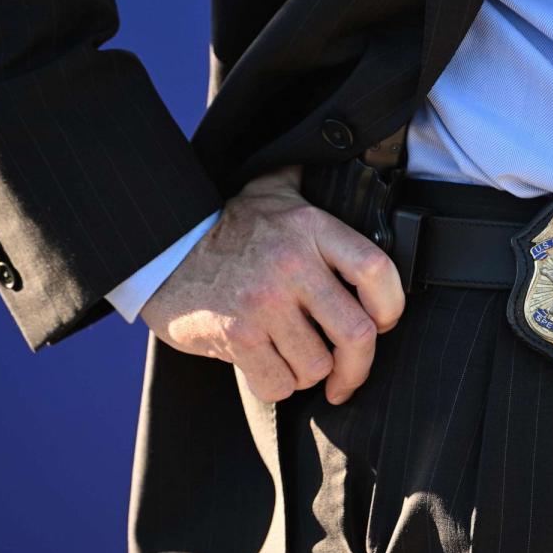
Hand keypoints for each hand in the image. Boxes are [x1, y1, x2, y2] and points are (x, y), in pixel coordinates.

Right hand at [140, 166, 404, 404]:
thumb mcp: (274, 192)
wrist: (161, 249)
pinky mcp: (236, 334)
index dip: (392, 307)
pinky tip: (267, 365)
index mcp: (310, 228)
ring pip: (317, 366)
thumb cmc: (229, 227)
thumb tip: (355, 169)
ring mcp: (263, 301)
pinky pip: (278, 383)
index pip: (376, 270)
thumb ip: (314, 185)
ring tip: (292, 357)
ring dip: (309, 374)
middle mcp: (292, 264)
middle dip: (358, 368)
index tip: (384, 324)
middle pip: (357, 333)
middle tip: (347, 378)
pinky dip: (277, 384)